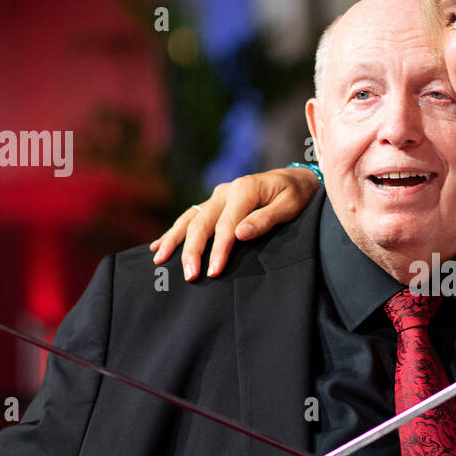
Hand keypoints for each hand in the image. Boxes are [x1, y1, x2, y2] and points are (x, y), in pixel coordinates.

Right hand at [149, 166, 321, 279]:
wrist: (295, 179)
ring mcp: (217, 196)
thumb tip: (239, 234)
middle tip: (189, 276)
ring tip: (159, 260)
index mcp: (243, 190)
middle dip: (192, 251)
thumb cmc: (296, 195)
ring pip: (190, 219)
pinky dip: (174, 232)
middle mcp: (225, 191)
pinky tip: (159, 246)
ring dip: (174, 240)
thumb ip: (265, 219)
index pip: (226, 225)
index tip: (213, 272)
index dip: (218, 250)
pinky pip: (190, 217)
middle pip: (202, 223)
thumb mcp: (290, 206)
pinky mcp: (214, 203)